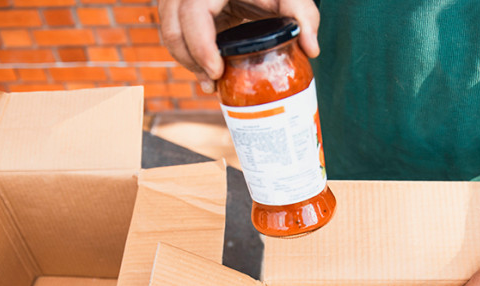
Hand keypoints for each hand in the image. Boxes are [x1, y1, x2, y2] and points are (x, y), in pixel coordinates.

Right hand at [158, 0, 319, 91]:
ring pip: (168, 32)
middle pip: (172, 28)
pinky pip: (172, 33)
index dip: (199, 46)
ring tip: (211, 82)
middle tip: (214, 83)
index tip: (217, 71)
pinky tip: (207, 71)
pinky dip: (186, 53)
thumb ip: (303, 15)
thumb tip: (312, 50)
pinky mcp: (180, 8)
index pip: (193, 14)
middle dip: (190, 60)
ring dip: (186, 60)